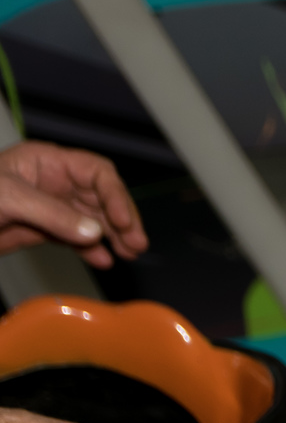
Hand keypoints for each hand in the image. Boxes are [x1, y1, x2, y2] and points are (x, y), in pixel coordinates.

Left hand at [0, 140, 147, 266]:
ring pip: (92, 220)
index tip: (125, 222)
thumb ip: (52, 214)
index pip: (96, 173)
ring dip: (112, 237)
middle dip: (121, 219)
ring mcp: (47, 208)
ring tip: (128, 254)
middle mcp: (51, 182)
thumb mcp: (9, 199)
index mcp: (45, 162)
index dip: (116, 196)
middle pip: (101, 197)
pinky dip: (91, 250)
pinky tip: (102, 260)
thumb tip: (93, 231)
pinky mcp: (40, 231)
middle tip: (135, 244)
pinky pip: (75, 239)